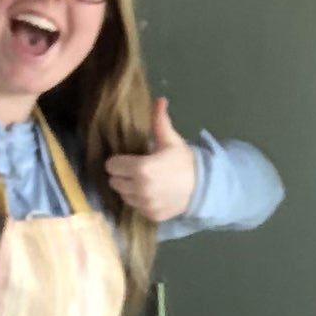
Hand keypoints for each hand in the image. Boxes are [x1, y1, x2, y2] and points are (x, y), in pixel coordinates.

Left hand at [103, 99, 199, 222]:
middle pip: (114, 182)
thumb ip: (159, 120)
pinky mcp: (150, 215)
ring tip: (142, 182)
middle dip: (121, 175)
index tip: (128, 158)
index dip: (118, 160)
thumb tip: (159, 99)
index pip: (112, 166)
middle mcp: (140, 189)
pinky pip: (135, 207)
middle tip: (135, 170)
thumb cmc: (183, 161)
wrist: (203, 187)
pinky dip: (139, 201)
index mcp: (141, 168)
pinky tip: (150, 193)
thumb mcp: (170, 140)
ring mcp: (145, 205)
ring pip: (123, 195)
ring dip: (129, 189)